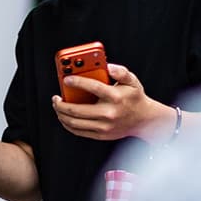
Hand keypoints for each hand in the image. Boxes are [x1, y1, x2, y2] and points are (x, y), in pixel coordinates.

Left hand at [52, 64, 175, 141]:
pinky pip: (78, 131)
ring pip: (74, 123)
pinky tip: (64, 116)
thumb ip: (120, 71)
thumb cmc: (135, 98)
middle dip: (61, 104)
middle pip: (77, 110)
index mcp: (115, 97)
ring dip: (61, 115)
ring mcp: (103, 126)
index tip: (66, 79)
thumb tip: (107, 66)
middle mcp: (108, 113)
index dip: (77, 82)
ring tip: (58, 107)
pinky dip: (67, 124)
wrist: (144, 120)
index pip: (93, 87)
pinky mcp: (100, 135)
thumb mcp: (132, 81)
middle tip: (56, 98)